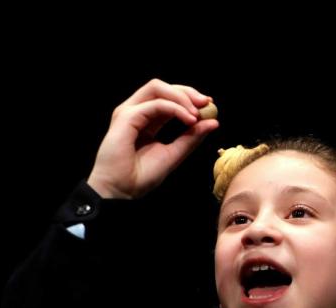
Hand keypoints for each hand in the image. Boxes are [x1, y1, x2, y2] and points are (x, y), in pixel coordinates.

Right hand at [87, 79, 218, 199]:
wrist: (121, 192)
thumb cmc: (141, 176)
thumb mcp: (174, 154)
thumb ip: (191, 138)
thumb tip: (213, 122)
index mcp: (146, 120)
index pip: (168, 98)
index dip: (189, 97)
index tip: (209, 105)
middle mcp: (136, 112)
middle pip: (162, 87)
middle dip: (187, 92)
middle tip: (207, 102)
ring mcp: (129, 113)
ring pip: (156, 88)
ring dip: (181, 97)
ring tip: (197, 113)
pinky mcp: (125, 118)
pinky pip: (155, 104)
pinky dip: (175, 109)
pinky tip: (188, 120)